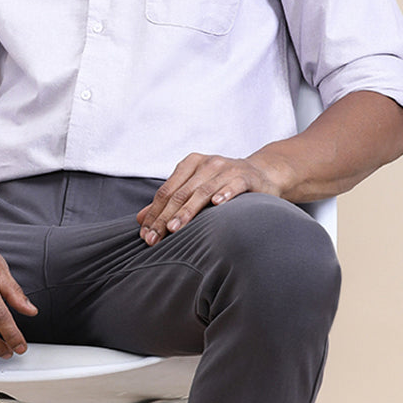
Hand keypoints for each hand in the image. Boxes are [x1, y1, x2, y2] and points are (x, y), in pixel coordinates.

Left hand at [135, 152, 289, 245]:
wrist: (261, 174)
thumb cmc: (222, 184)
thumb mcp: (194, 189)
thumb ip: (169, 202)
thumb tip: (141, 219)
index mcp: (190, 164)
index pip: (166, 191)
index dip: (154, 213)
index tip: (146, 235)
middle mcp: (207, 163)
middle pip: (180, 193)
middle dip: (165, 217)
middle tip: (155, 238)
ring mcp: (227, 168)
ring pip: (202, 191)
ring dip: (187, 211)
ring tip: (174, 228)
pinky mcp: (246, 177)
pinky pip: (233, 185)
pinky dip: (224, 193)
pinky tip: (216, 204)